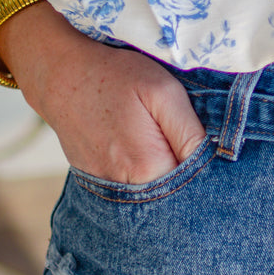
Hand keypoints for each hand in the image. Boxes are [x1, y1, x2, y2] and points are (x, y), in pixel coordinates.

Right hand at [0, 1, 205, 183]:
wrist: (59, 75)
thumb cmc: (114, 76)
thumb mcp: (163, 91)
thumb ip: (191, 133)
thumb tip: (214, 162)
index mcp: (148, 168)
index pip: (196, 187)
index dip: (210, 172)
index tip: (214, 155)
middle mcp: (127, 189)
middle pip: (175, 199)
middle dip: (192, 182)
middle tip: (192, 148)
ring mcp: (108, 191)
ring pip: (154, 196)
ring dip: (169, 179)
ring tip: (165, 146)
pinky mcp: (97, 184)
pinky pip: (134, 191)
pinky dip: (147, 177)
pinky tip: (145, 151)